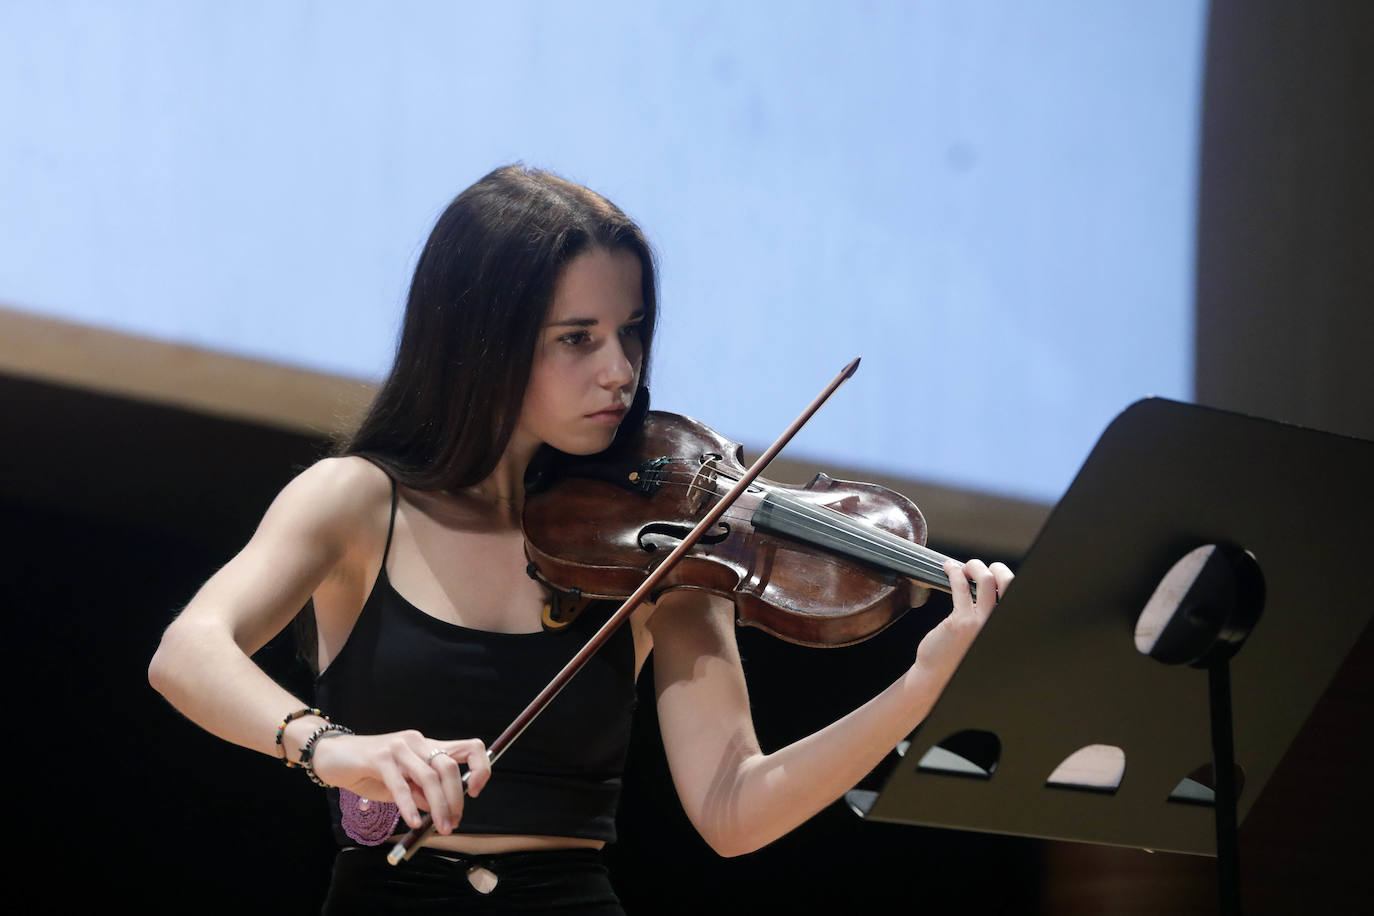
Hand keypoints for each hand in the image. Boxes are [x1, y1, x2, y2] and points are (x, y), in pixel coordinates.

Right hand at [310, 730, 490, 833]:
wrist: (332, 757)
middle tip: (452, 824)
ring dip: (439, 806)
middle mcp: (417, 742)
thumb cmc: (369, 772)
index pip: (468, 748)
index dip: (481, 767)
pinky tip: (414, 823)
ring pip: (430, 776)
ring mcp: (399, 747)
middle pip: (449, 767)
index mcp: (427, 746)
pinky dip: (410, 806)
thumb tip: (441, 811)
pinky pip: (400, 785)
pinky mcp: (379, 757)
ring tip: (441, 828)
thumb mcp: (401, 786)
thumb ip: (421, 794)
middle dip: (456, 799)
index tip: (475, 792)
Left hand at [914, 559, 1013, 687]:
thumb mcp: (980, 639)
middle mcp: (998, 625)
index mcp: (1004, 627)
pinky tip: (948, 569)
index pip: (1016, 594)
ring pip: (986, 579)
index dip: (1005, 578)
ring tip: (964, 567)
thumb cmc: (956, 658)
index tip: (994, 573)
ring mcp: (981, 623)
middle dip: (996, 567)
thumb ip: (988, 620)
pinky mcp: (961, 622)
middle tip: (980, 567)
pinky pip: (960, 587)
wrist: (936, 678)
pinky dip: (955, 573)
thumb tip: (986, 590)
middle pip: (1009, 582)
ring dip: (974, 566)